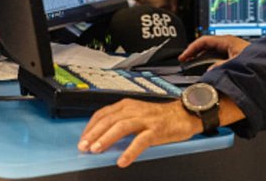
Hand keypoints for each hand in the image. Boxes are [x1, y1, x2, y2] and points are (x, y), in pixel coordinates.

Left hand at [78, 98, 201, 167]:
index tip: (82, 139)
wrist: (183, 114)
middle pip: (109, 120)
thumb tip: (100, 137)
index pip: (102, 113)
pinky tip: (122, 160)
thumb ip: (120, 121)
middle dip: (94, 133)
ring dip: (107, 138)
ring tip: (96, 149)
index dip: (90, 127)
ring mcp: (145, 119)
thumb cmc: (158, 117)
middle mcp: (134, 109)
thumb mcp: (136, 114)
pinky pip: (141, 141)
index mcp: (127, 105)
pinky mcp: (156, 130)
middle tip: (84, 146)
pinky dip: (130, 151)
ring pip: (122, 126)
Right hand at [178, 35, 250, 70]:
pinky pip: (218, 59)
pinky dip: (211, 64)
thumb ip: (220, 68)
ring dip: (203, 61)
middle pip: (207, 47)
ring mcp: (232, 50)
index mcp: (227, 41)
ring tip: (194, 68)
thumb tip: (209, 72)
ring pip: (212, 53)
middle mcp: (229, 44)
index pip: (204, 40)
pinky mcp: (235, 57)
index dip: (192, 48)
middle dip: (195, 55)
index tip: (184, 56)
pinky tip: (209, 72)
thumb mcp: (236, 64)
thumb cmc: (257, 60)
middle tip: (186, 63)